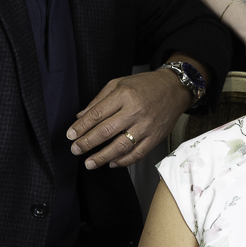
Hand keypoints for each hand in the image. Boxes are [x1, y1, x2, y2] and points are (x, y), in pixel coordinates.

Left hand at [67, 69, 190, 168]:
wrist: (175, 88)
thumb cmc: (146, 85)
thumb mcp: (119, 83)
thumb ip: (99, 100)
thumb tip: (81, 117)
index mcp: (124, 94)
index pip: (97, 114)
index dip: (81, 127)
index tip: (70, 135)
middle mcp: (135, 111)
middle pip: (106, 131)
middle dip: (87, 143)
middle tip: (75, 149)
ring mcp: (146, 126)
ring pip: (121, 146)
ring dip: (102, 157)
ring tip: (89, 163)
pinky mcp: (155, 137)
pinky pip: (137, 154)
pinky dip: (123, 161)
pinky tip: (112, 163)